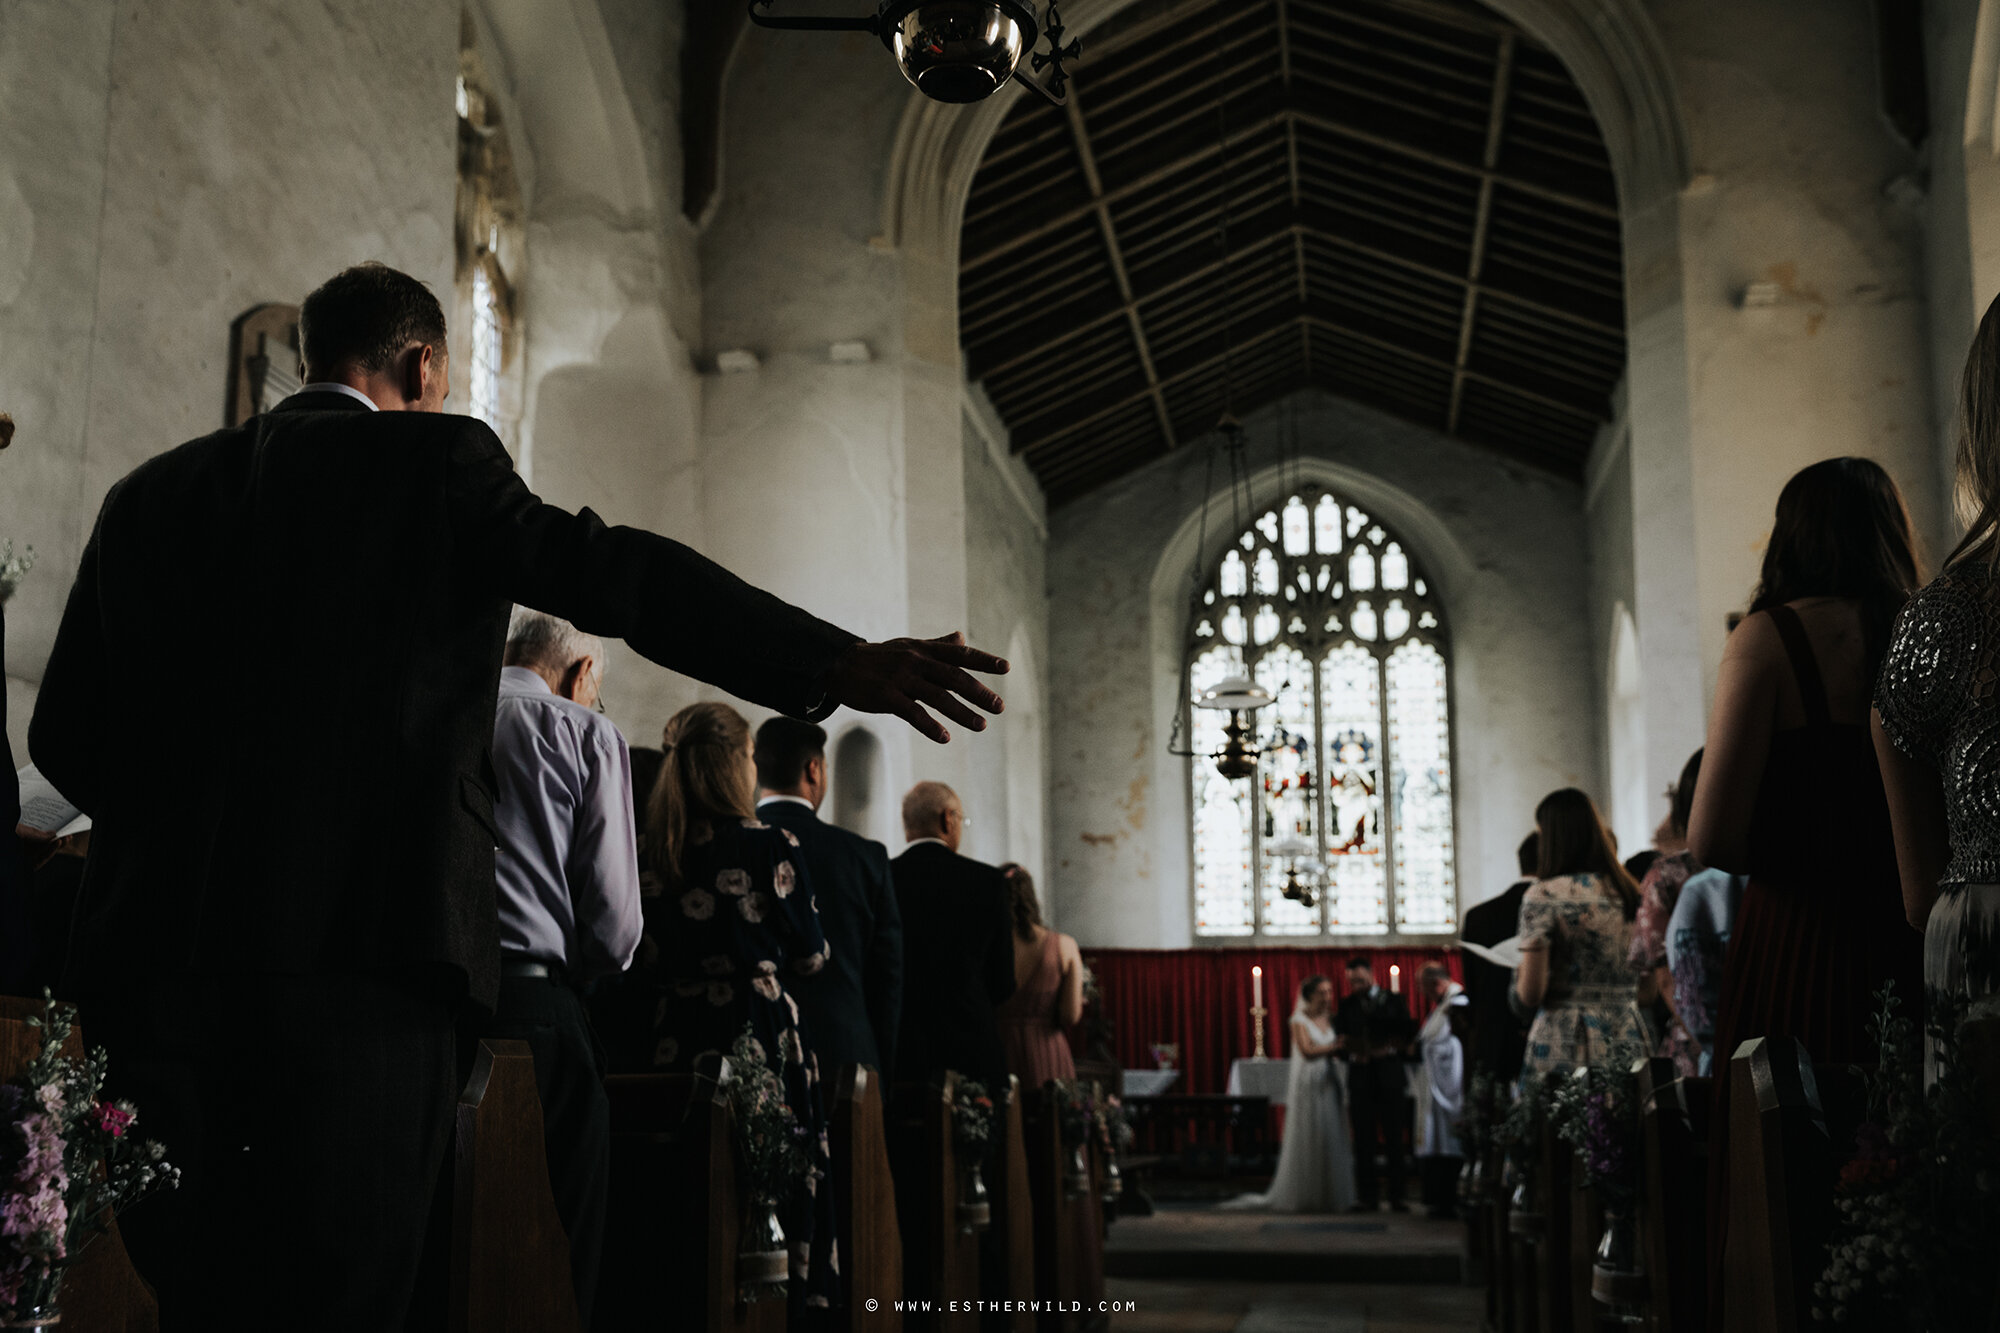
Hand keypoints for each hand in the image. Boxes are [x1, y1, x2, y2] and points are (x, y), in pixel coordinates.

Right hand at [821, 632, 1006, 743]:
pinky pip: (913, 713)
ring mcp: (901, 679)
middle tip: (1000, 706)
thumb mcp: (909, 646)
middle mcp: (916, 661)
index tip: (1006, 668)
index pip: (959, 654)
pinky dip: (930, 726)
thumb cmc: (880, 657)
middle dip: (979, 692)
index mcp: (924, 649)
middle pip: (954, 677)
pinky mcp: (886, 696)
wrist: (839, 664)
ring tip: (982, 726)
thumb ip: (937, 645)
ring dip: (962, 713)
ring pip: (938, 697)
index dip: (983, 660)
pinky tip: (946, 737)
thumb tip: (961, 637)